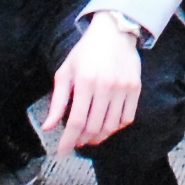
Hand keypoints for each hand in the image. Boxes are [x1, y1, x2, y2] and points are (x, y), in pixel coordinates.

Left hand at [40, 10, 142, 150]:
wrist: (114, 32)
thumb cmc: (85, 52)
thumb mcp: (66, 72)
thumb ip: (57, 102)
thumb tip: (48, 128)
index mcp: (84, 81)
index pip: (76, 121)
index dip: (68, 141)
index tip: (62, 153)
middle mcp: (105, 86)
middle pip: (94, 127)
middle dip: (82, 140)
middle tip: (76, 141)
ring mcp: (123, 88)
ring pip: (111, 126)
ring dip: (99, 137)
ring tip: (90, 136)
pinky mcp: (136, 88)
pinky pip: (127, 118)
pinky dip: (116, 127)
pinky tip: (107, 125)